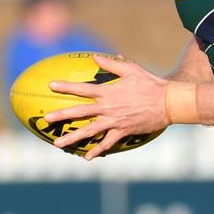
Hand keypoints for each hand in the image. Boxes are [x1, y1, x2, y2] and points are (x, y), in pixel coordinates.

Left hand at [44, 53, 169, 159]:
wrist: (167, 102)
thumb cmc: (150, 83)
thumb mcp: (132, 69)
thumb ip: (112, 64)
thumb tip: (95, 56)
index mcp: (108, 91)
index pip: (82, 89)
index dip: (66, 87)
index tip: (51, 86)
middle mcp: (108, 107)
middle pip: (80, 112)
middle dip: (61, 115)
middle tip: (46, 120)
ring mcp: (115, 121)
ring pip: (89, 131)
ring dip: (72, 138)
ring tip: (57, 144)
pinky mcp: (123, 131)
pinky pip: (107, 143)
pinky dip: (97, 150)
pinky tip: (86, 157)